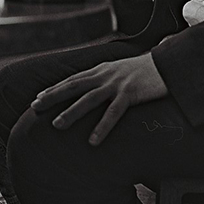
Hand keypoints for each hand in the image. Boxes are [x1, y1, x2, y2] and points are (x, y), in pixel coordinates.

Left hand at [31, 52, 167, 145]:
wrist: (168, 63)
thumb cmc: (144, 71)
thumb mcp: (119, 70)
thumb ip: (104, 78)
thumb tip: (91, 88)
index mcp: (101, 70)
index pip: (72, 79)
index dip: (54, 88)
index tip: (38, 97)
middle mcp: (105, 75)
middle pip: (73, 86)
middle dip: (53, 96)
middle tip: (35, 106)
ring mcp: (117, 84)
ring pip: (88, 99)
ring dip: (71, 112)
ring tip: (56, 125)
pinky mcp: (131, 94)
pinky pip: (114, 112)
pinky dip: (102, 126)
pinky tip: (92, 140)